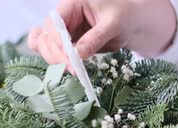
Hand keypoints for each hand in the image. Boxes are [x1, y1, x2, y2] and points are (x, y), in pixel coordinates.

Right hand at [28, 0, 176, 65]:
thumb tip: (78, 55)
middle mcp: (64, 17)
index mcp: (73, 4)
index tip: (70, 58)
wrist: (132, 23)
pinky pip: (52, 52)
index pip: (55, 22)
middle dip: (56, 55)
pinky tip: (63, 68)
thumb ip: (96, 38)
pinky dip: (54, 60)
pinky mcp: (67, 45)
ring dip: (54, 60)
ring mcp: (63, 32)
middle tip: (73, 70)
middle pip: (46, 36)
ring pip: (44, 46)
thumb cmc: (125, 16)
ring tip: (72, 71)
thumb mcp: (114, 24)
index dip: (58, 41)